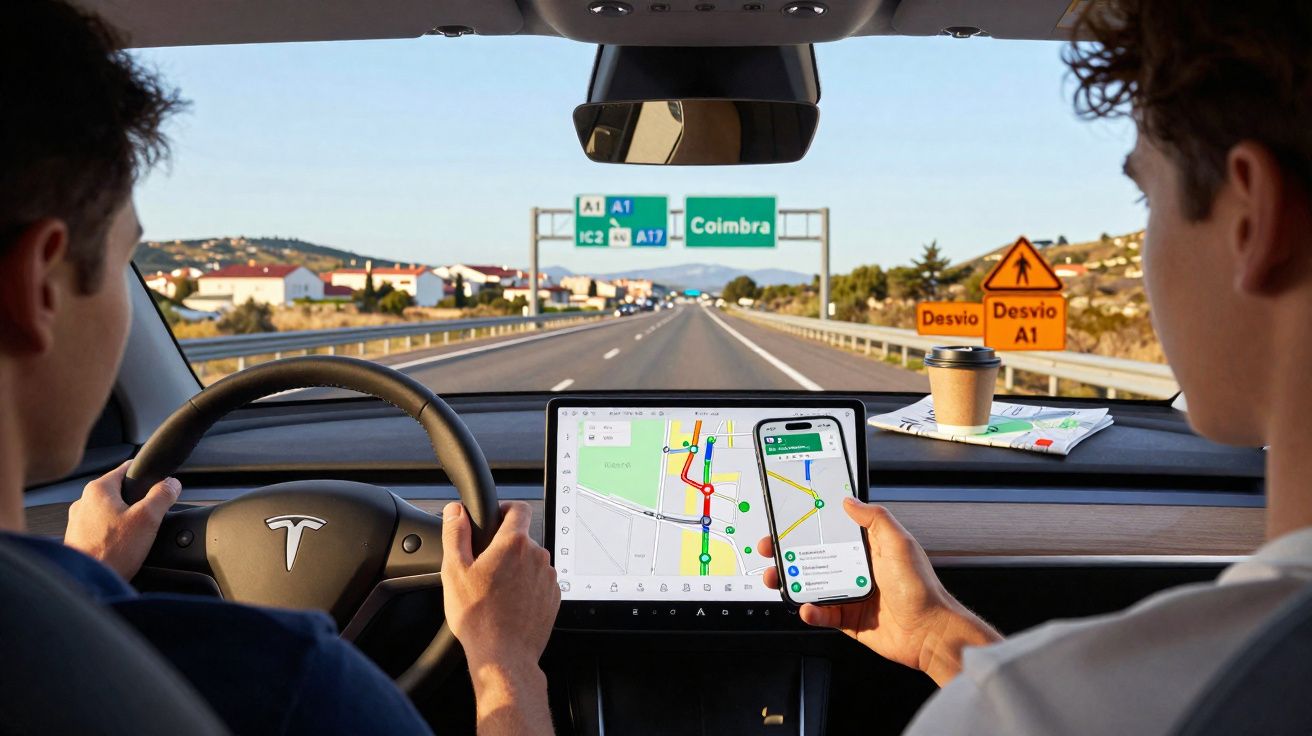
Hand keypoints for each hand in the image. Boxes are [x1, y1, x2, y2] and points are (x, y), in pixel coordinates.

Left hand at [64, 460, 180, 579]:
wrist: (88, 582)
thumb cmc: (111, 552)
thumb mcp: (148, 518)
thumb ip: (162, 495)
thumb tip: (172, 484)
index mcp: (98, 489)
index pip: (128, 467)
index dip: (148, 474)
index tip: (160, 484)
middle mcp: (83, 502)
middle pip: (120, 491)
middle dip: (138, 501)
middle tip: (151, 516)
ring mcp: (78, 521)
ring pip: (111, 511)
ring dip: (126, 519)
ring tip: (137, 535)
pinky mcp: (78, 538)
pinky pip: (102, 528)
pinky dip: (114, 533)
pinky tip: (123, 546)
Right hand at [442, 500, 558, 734]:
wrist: (503, 656)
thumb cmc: (478, 617)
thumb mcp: (454, 571)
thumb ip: (455, 533)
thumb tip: (455, 511)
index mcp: (514, 543)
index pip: (518, 509)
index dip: (504, 509)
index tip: (494, 519)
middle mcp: (537, 556)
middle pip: (522, 538)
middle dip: (504, 547)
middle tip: (484, 568)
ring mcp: (548, 577)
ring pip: (531, 561)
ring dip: (516, 568)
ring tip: (495, 591)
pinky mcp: (554, 597)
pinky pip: (539, 582)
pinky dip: (526, 586)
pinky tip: (509, 603)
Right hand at [759, 498, 999, 685]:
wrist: (930, 633)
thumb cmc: (921, 588)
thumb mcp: (899, 543)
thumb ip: (875, 519)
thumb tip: (850, 500)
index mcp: (868, 548)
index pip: (831, 532)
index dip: (808, 527)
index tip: (787, 522)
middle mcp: (857, 570)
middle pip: (815, 558)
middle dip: (789, 554)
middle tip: (771, 550)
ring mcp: (851, 595)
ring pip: (813, 586)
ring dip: (792, 582)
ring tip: (778, 579)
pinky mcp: (849, 620)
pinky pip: (823, 614)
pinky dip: (811, 612)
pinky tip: (807, 607)